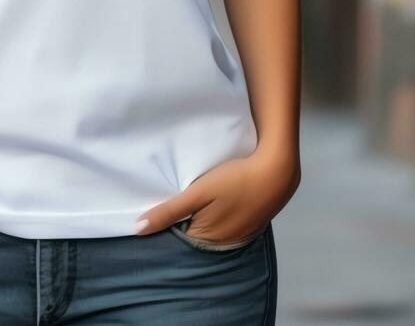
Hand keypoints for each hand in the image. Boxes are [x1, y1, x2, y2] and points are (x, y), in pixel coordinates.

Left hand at [134, 144, 299, 243]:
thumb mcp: (197, 193)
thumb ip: (169, 212)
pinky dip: (213, 217)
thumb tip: (137, 230)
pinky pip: (223, 226)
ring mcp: (239, 236)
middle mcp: (223, 244)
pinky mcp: (249, 225)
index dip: (163, 225)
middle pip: (192, 235)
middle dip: (178, 223)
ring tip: (185, 201)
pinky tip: (210, 204)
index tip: (150, 211)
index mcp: (208, 240)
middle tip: (163, 202)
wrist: (276, 171)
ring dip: (196, 219)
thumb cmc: (234, 181)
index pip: (176, 239)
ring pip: (207, 230)